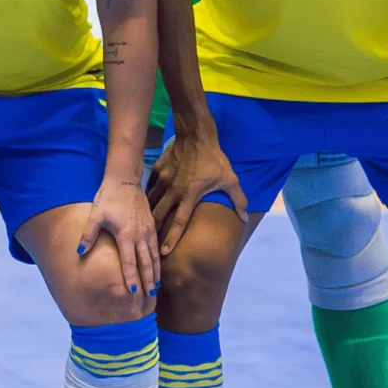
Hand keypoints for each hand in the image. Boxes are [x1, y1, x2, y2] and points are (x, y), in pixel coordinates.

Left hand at [78, 176, 160, 294]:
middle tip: (149, 298)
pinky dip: (158, 260)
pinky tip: (158, 268)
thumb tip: (79, 251)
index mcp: (126, 234)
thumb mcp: (95, 215)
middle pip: (145, 263)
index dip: (131, 277)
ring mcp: (148, 231)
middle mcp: (140, 235)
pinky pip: (157, 247)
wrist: (125, 180)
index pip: (129, 261)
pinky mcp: (152, 226)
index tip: (133, 292)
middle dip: (147, 281)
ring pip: (154, 256)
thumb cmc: (108, 198)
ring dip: (155, 273)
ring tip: (156, 288)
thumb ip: (89, 234)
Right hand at [146, 126, 244, 252]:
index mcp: (189, 196)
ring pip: (151, 202)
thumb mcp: (230, 179)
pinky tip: (144, 203)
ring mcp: (163, 180)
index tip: (164, 252)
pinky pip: (149, 188)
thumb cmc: (214, 159)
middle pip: (158, 215)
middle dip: (152, 230)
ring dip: (147, 214)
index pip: (179, 222)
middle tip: (148, 243)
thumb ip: (238, 200)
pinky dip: (147, 196)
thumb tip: (245, 218)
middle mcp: (173, 191)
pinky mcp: (157, 171)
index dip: (172, 238)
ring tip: (142, 225)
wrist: (195, 135)